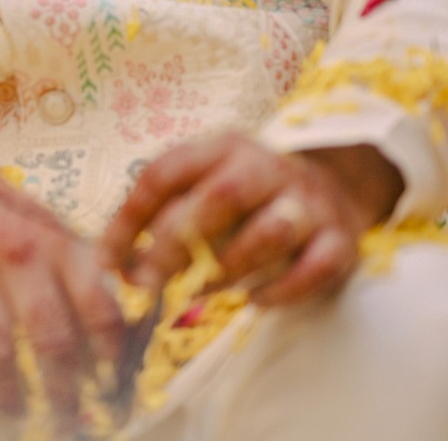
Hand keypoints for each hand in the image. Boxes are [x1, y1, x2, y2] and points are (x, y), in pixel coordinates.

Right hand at [0, 141, 124, 428]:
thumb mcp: (47, 223)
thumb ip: (89, 263)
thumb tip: (141, 297)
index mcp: (55, 244)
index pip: (98, 307)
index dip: (111, 357)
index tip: (113, 386)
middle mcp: (16, 258)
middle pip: (52, 339)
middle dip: (66, 392)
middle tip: (71, 421)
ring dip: (13, 395)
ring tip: (19, 417)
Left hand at [101, 135, 402, 308]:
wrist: (334, 188)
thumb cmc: (248, 196)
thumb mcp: (204, 186)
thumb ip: (164, 216)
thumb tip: (117, 265)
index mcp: (221, 148)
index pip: (164, 173)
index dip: (129, 218)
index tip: (107, 260)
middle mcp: (266, 167)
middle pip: (217, 198)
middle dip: (174, 245)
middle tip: (147, 284)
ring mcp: (308, 203)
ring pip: (268, 233)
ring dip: (228, 268)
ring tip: (203, 289)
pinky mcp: (340, 240)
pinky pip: (312, 269)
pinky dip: (280, 291)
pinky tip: (255, 299)